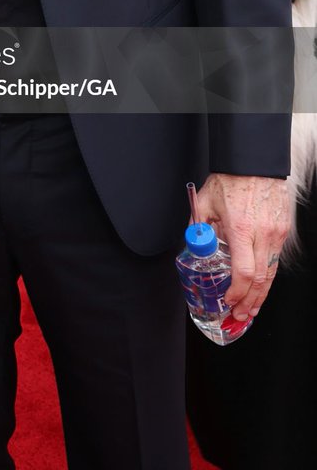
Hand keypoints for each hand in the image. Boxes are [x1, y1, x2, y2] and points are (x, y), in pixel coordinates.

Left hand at [194, 173, 289, 319]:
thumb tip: (192, 244)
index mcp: (240, 228)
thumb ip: (197, 225)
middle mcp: (262, 234)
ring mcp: (276, 234)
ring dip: (261, 295)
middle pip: (260, 280)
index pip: (243, 272)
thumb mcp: (204, 201)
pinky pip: (275, 260)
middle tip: (240, 314)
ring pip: (271, 273)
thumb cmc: (230, 180)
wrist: (254, 163)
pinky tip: (260, 285)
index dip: (236, 292)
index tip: (228, 300)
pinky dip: (268, 276)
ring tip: (251, 308)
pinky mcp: (284, 231)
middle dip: (250, 302)